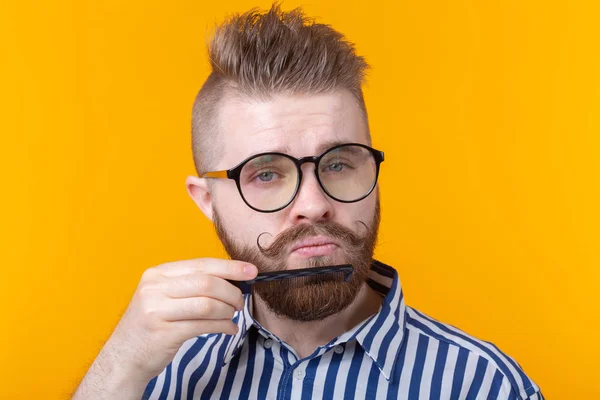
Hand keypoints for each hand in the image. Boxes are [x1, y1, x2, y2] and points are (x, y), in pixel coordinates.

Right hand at [73, 258, 256, 397]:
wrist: (124, 357)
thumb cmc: (153, 323)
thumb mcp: (164, 296)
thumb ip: (192, 284)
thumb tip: (233, 277)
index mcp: (158, 274)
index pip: (201, 264)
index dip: (230, 267)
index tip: (251, 271)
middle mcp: (154, 288)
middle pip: (207, 283)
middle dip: (232, 292)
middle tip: (241, 302)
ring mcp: (156, 311)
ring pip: (208, 305)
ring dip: (228, 311)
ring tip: (232, 317)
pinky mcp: (164, 333)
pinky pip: (204, 326)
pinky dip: (223, 327)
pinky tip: (228, 329)